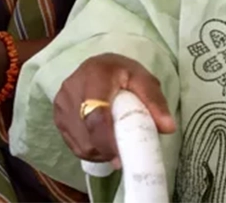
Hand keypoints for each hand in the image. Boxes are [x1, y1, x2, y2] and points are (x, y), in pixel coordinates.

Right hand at [50, 54, 175, 164]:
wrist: (96, 66)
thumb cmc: (121, 73)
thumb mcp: (143, 79)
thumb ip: (155, 101)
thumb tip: (168, 128)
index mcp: (95, 76)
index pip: (96, 115)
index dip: (108, 141)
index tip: (122, 158)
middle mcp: (72, 90)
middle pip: (87, 135)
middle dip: (107, 151)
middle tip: (125, 153)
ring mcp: (61, 104)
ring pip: (80, 144)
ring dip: (99, 152)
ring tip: (115, 143)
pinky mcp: (57, 116)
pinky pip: (73, 144)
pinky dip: (90, 149)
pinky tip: (102, 142)